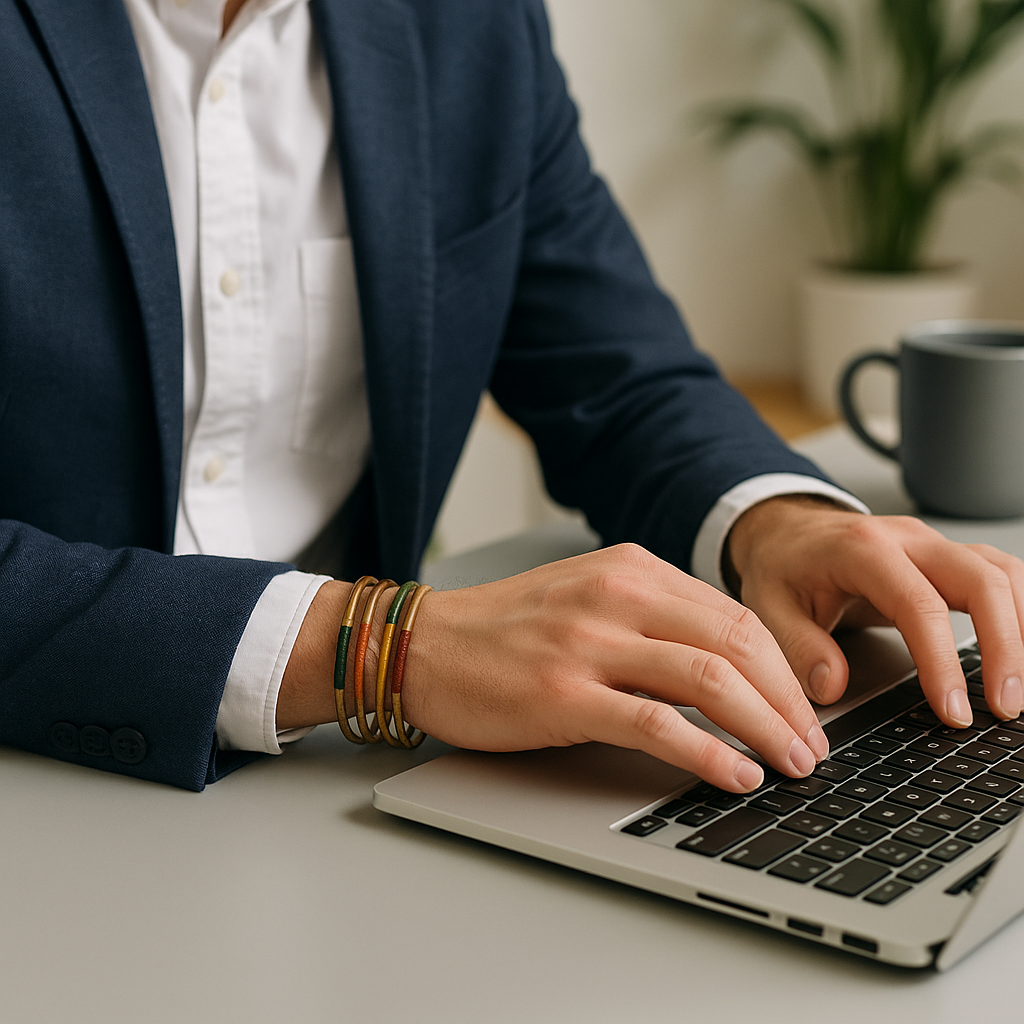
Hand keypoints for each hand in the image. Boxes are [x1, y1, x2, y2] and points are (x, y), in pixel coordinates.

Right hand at [398, 544, 828, 791]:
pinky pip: (656, 723)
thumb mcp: (588, 598)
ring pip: (709, 678)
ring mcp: (590, 642)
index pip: (737, 615)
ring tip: (792, 765)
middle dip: (791, 701)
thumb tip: (727, 670)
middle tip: (813, 746)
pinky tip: (734, 775)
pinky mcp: (564, 693)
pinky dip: (707, 752)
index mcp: (631, 569)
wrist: (425, 644)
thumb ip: (653, 620)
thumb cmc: (504, 629)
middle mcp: (618, 595)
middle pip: (739, 642)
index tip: (806, 710)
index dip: (787, 669)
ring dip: (765, 727)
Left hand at [726, 497, 1023, 725]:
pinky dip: (1020, 611)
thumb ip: (798, 647)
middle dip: (1005, 646)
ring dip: (1021, 629)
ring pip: (1002, 574)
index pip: (919, 605)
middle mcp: (907, 540)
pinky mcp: (946, 556)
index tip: (953, 709)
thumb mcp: (767, 607)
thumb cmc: (781, 566)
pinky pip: (1000, 576)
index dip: (942, 661)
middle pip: (982, 581)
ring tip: (1019, 687)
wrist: (784, 530)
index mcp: (862, 551)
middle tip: (1006, 705)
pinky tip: (1021, 649)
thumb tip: (832, 687)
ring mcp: (932, 545)